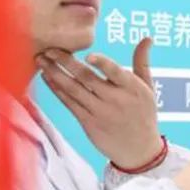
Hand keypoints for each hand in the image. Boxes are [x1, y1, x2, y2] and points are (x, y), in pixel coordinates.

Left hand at [38, 38, 162, 168]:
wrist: (140, 151)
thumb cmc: (144, 115)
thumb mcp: (148, 89)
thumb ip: (143, 62)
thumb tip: (147, 38)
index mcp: (132, 89)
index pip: (115, 72)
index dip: (102, 63)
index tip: (88, 55)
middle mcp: (116, 100)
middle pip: (87, 78)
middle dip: (65, 62)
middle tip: (49, 49)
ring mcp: (100, 112)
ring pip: (73, 90)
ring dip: (55, 73)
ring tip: (40, 60)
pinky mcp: (88, 123)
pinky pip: (69, 103)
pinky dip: (57, 90)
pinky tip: (47, 78)